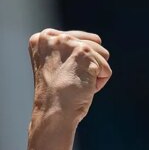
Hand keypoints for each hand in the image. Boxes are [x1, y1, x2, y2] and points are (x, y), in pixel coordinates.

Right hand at [24, 28, 111, 149]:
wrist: (53, 112)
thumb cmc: (56, 95)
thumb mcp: (56, 65)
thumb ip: (68, 50)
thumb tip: (97, 39)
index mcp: (43, 38)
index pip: (79, 38)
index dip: (81, 60)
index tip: (67, 74)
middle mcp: (54, 37)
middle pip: (94, 45)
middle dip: (89, 67)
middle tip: (69, 81)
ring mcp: (69, 43)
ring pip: (102, 55)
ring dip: (95, 74)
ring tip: (76, 84)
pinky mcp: (84, 53)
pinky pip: (106, 70)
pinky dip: (100, 83)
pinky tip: (83, 88)